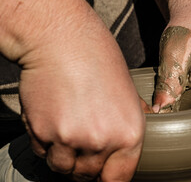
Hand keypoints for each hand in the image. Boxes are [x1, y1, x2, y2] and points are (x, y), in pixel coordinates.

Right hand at [19, 31, 145, 180]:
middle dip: (86, 164)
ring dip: (64, 156)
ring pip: (63, 168)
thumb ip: (130, 122)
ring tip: (68, 127)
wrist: (63, 40)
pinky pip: (43, 153)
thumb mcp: (128, 91)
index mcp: (130, 133)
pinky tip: (53, 119)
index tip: (102, 174)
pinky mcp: (43, 132)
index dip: (109, 177)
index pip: (119, 178)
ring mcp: (71, 139)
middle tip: (83, 141)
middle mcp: (103, 141)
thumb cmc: (98, 60)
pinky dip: (46, 143)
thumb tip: (131, 143)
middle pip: (89, 176)